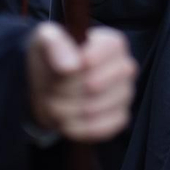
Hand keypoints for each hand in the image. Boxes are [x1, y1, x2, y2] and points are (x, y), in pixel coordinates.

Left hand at [27, 23, 137, 142]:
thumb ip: (54, 45)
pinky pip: (102, 128)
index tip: (63, 69)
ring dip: (67, 110)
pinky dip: (78, 128)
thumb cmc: (51, 59)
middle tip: (52, 89)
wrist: (49, 86)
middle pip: (96, 85)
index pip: (104, 54)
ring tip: (55, 104)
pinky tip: (67, 120)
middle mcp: (124, 67)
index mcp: (112, 44)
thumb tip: (71, 66)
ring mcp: (124, 94)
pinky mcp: (120, 117)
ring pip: (95, 108)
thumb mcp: (44, 41)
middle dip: (66, 90)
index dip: (81, 64)